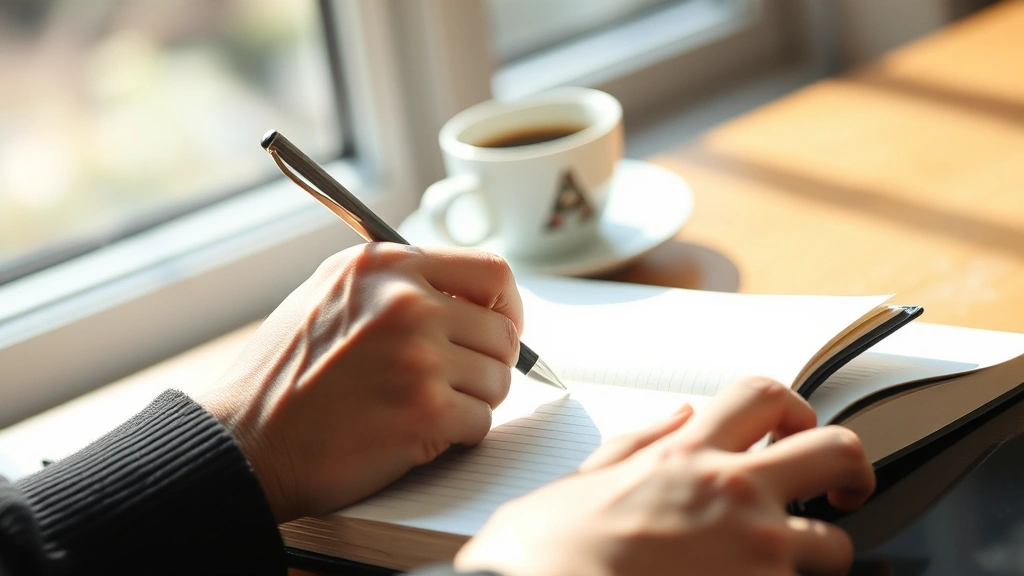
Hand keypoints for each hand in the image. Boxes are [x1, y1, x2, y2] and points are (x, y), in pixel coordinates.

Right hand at [198, 244, 522, 521]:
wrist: (245, 440)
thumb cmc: (283, 375)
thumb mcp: (330, 293)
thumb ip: (395, 283)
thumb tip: (465, 294)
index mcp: (386, 266)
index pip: (492, 272)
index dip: (506, 306)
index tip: (499, 328)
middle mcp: (406, 303)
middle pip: (503, 331)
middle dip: (488, 362)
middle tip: (457, 382)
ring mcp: (418, 357)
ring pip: (498, 379)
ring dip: (472, 400)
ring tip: (425, 408)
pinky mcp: (424, 412)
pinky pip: (482, 422)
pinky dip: (458, 434)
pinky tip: (416, 434)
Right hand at [455, 377, 875, 575]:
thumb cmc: (548, 551)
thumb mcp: (584, 479)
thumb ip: (639, 442)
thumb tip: (678, 415)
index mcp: (685, 455)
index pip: (763, 393)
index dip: (793, 408)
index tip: (795, 432)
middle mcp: (732, 493)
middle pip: (837, 451)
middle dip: (852, 469)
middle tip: (842, 491)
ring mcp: (755, 554)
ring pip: (836, 546)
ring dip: (819, 558)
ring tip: (788, 568)